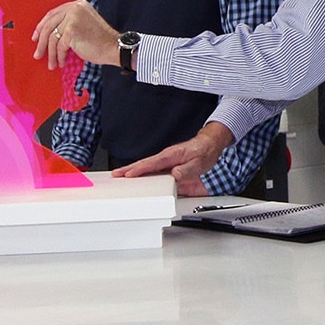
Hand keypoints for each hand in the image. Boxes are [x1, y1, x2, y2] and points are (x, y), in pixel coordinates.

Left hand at [33, 0, 118, 69]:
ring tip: (51, 63)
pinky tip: (61, 62)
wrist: (114, 47)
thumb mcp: (84, 24)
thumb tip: (50, 34)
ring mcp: (72, 19)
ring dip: (50, 53)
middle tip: (38, 52)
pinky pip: (59, 46)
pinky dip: (59, 56)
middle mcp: (74, 8)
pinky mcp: (71, 31)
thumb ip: (69, 23)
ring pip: (52, 37)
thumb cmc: (102, 40)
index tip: (37, 36)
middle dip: (41, 41)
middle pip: (49, 25)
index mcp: (78, 5)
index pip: (53, 14)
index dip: (42, 26)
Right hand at [111, 123, 233, 191]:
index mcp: (171, 156)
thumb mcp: (198, 163)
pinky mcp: (166, 165)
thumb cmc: (203, 153)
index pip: (152, 164)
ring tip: (120, 176)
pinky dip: (141, 172)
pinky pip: (152, 169)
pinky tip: (135, 177)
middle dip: (129, 169)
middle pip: (143, 164)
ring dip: (132, 171)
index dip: (139, 170)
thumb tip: (175, 175)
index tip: (129, 174)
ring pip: (145, 167)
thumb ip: (186, 170)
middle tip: (116, 174)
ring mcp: (165, 162)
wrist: (208, 146)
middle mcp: (165, 158)